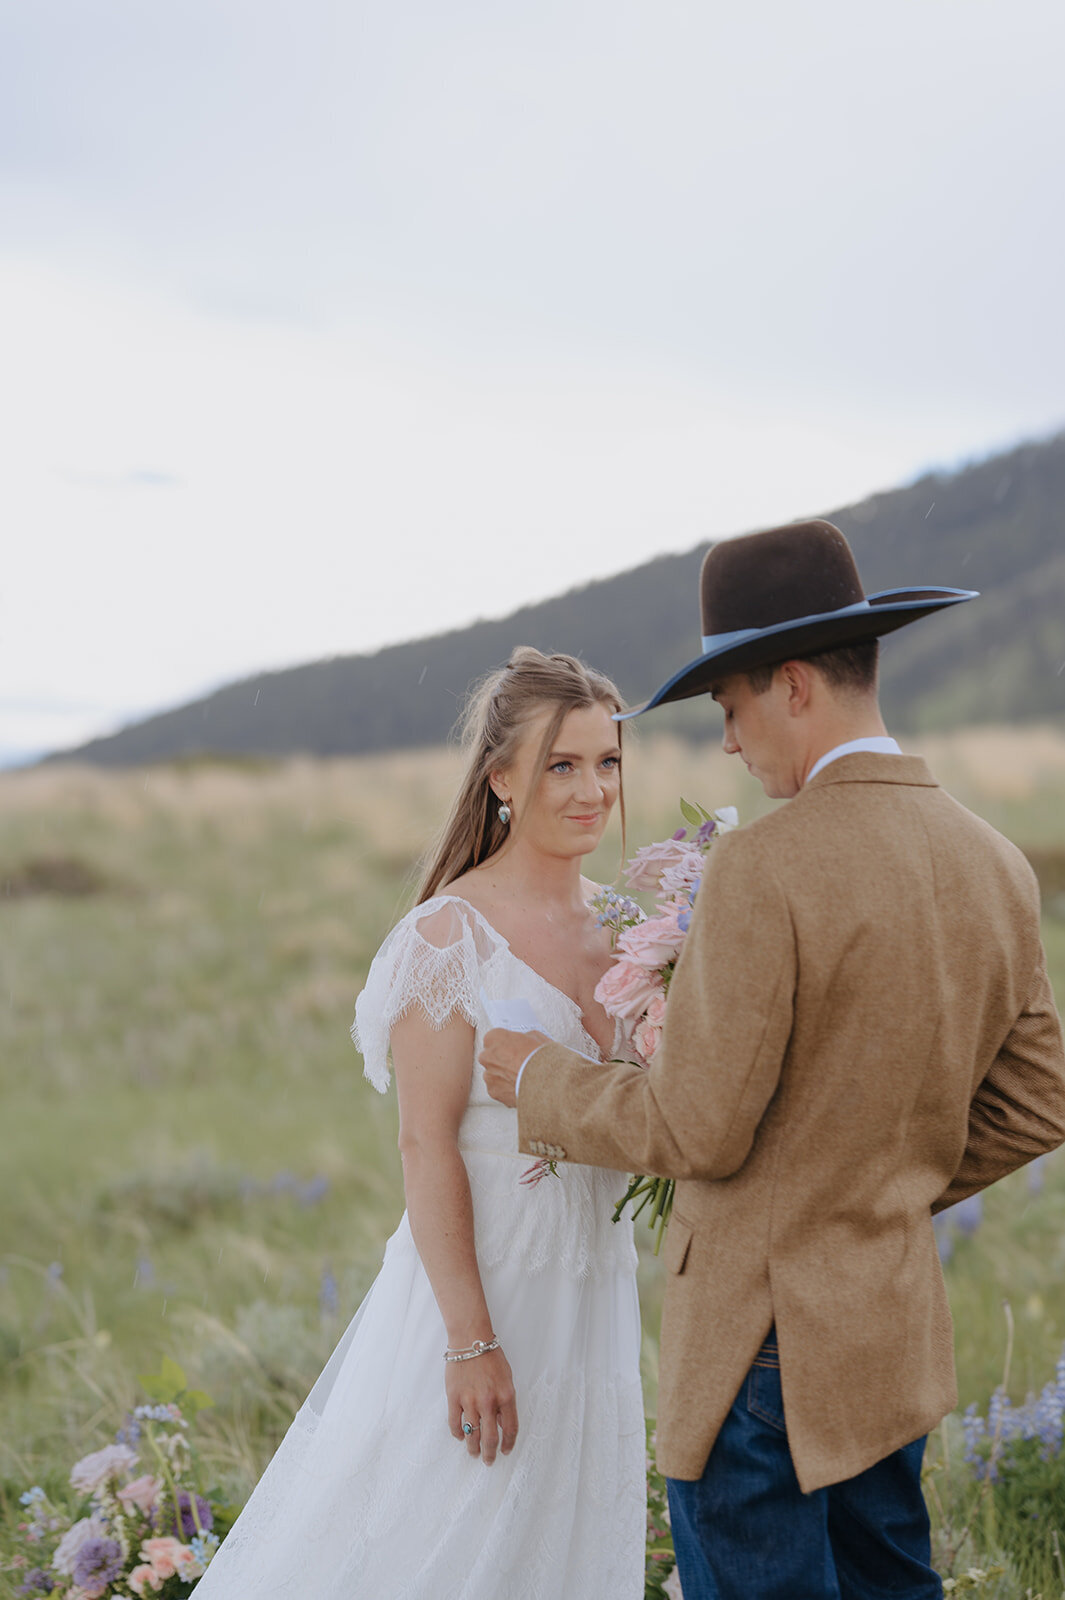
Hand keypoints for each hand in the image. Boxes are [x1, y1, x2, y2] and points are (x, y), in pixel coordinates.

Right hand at [446, 1347, 517, 1464]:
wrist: (471, 1340)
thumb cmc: (491, 1357)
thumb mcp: (507, 1378)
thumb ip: (505, 1402)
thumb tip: (500, 1423)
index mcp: (506, 1396)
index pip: (510, 1429)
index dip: (508, 1444)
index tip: (506, 1450)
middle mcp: (488, 1402)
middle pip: (490, 1438)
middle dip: (490, 1454)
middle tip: (489, 1460)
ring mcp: (470, 1401)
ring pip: (472, 1434)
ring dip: (473, 1448)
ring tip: (474, 1453)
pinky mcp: (453, 1398)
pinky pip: (455, 1423)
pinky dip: (458, 1433)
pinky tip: (461, 1436)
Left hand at [479, 1028, 547, 1107]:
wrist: (547, 1084)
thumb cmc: (542, 1059)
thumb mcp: (536, 1037)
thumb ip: (524, 1038)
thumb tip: (525, 1041)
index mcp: (494, 1038)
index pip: (495, 1037)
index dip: (508, 1043)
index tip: (516, 1047)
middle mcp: (487, 1056)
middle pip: (491, 1056)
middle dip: (503, 1059)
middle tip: (520, 1062)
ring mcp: (489, 1076)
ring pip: (494, 1074)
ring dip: (504, 1076)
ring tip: (523, 1077)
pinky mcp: (494, 1092)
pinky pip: (498, 1089)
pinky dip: (507, 1089)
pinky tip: (521, 1087)